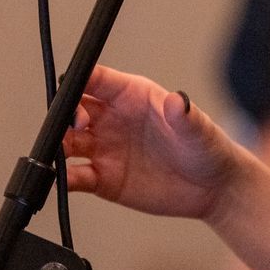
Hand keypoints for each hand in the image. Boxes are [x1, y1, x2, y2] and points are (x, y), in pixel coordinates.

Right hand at [63, 66, 245, 221]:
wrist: (213, 189)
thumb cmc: (207, 148)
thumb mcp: (199, 130)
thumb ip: (185, 115)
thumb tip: (177, 99)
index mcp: (132, 96)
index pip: (96, 80)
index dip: (77, 80)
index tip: (68, 88)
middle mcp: (112, 119)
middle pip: (73, 109)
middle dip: (63, 115)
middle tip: (72, 127)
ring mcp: (105, 149)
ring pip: (67, 142)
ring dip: (57, 146)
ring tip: (58, 154)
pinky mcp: (104, 179)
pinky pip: (75, 177)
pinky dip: (64, 178)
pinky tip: (63, 181)